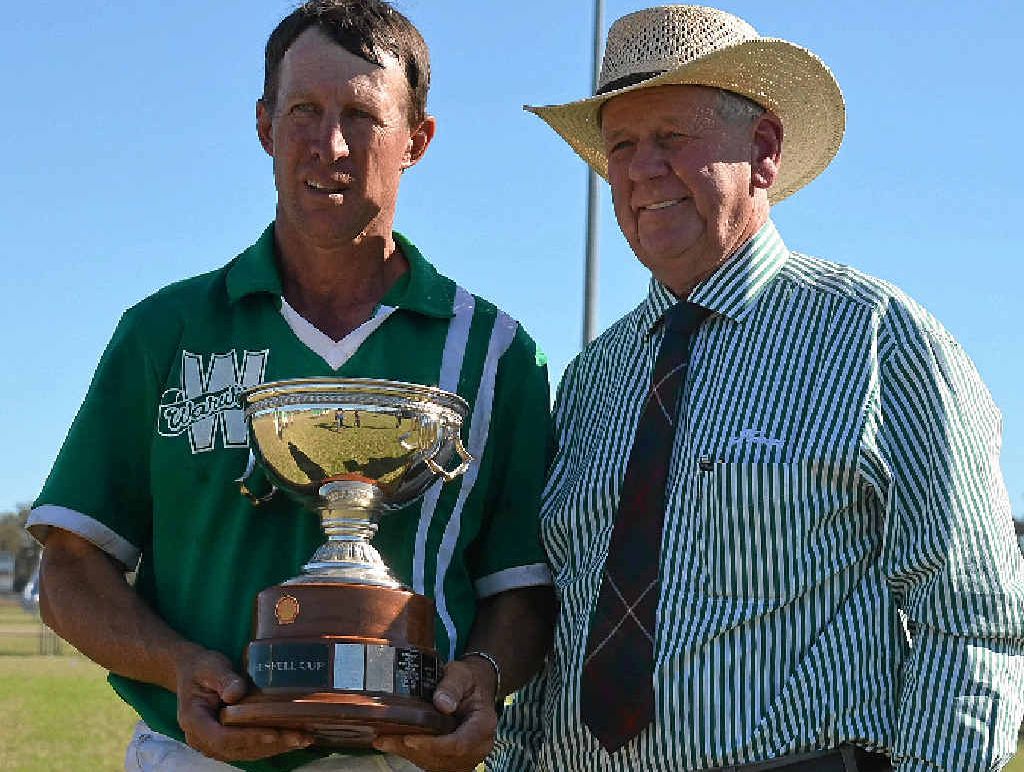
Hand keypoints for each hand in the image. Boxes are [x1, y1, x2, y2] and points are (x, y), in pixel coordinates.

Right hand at [175, 646, 312, 761]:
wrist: (191, 672)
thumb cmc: (201, 668)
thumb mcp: (211, 667)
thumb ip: (224, 679)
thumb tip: (236, 693)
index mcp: (194, 720)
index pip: (221, 737)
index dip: (248, 738)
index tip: (273, 733)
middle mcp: (201, 738)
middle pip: (238, 749)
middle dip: (271, 745)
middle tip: (299, 737)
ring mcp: (213, 743)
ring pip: (246, 753)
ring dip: (275, 748)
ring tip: (302, 739)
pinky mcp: (226, 741)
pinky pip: (248, 748)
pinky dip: (270, 745)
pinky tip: (291, 739)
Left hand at [372, 656, 497, 771]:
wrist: (474, 688)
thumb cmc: (468, 680)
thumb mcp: (461, 674)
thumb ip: (452, 686)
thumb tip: (442, 703)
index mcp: (484, 724)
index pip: (459, 744)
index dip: (433, 745)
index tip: (409, 738)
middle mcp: (478, 745)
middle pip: (443, 757)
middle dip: (413, 750)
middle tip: (386, 738)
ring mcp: (466, 756)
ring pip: (434, 763)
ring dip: (408, 753)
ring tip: (384, 739)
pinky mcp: (453, 758)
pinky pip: (431, 762)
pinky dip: (410, 754)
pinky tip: (392, 743)